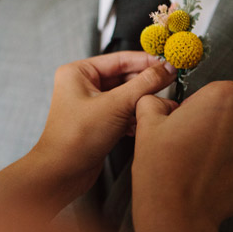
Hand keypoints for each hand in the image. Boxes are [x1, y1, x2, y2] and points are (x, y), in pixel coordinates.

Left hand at [31, 51, 175, 198]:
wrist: (62, 173)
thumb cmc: (74, 139)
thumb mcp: (115, 106)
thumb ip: (144, 84)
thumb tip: (166, 68)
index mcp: (78, 72)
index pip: (120, 58)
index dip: (147, 60)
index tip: (170, 62)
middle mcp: (82, 85)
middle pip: (124, 77)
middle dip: (146, 84)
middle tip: (171, 84)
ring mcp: (90, 104)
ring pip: (126, 96)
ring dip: (142, 102)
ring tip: (158, 106)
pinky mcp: (98, 122)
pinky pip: (123, 112)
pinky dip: (135, 117)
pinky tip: (144, 122)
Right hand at [132, 81, 232, 231]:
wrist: (176, 211)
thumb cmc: (163, 168)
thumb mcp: (147, 123)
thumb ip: (153, 101)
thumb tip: (156, 101)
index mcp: (223, 97)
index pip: (217, 88)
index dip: (198, 102)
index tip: (187, 116)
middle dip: (217, 118)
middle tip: (191, 135)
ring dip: (227, 139)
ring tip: (198, 155)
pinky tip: (209, 171)